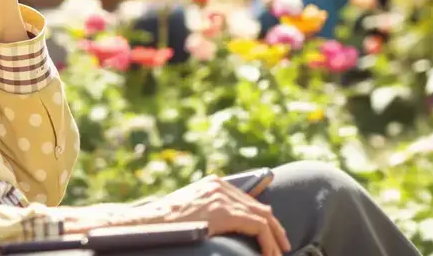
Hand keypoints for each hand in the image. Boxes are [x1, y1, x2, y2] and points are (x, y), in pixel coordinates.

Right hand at [133, 176, 289, 255]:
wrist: (149, 224)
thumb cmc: (166, 223)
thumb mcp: (193, 210)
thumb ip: (212, 209)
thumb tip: (232, 221)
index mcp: (213, 184)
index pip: (248, 199)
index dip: (263, 217)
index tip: (272, 233)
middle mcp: (220, 186)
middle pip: (258, 206)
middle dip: (274, 227)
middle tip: (283, 245)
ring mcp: (222, 197)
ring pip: (262, 216)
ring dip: (274, 237)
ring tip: (279, 253)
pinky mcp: (224, 212)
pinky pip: (257, 226)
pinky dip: (267, 241)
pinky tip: (269, 253)